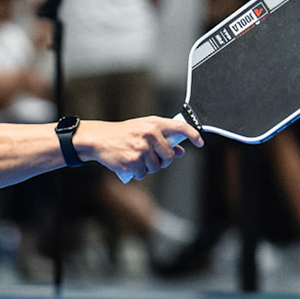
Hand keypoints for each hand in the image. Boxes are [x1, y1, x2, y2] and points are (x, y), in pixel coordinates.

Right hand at [80, 115, 201, 181]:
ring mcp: (142, 149)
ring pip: (156, 167)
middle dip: (163, 161)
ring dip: (148, 168)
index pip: (181, 127)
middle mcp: (150, 135)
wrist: (100, 139)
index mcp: (154, 124)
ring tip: (136, 159)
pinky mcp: (134, 162)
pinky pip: (143, 174)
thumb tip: (181, 151)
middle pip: (169, 156)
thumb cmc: (123, 134)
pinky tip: (129, 164)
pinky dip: (137, 173)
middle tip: (152, 158)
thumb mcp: (144, 130)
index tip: (199, 143)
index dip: (193, 135)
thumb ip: (163, 139)